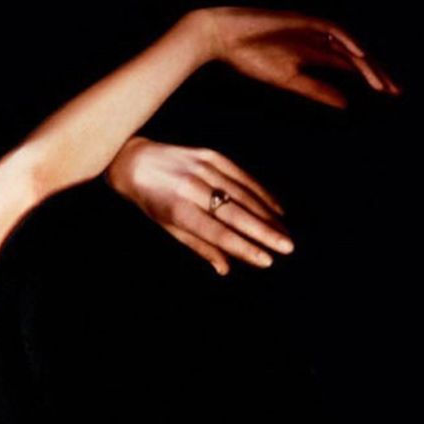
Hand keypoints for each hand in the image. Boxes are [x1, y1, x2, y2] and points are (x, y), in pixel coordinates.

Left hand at [105, 136, 292, 275]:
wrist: (136, 162)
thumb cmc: (152, 203)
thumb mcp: (170, 228)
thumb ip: (200, 246)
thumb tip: (225, 268)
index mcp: (179, 210)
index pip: (218, 233)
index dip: (244, 247)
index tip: (267, 260)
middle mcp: (193, 187)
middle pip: (236, 214)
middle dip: (264, 232)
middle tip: (288, 248)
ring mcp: (204, 168)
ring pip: (243, 194)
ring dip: (268, 216)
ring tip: (284, 234)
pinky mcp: (213, 154)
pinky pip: (243, 176)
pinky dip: (261, 193)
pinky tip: (276, 210)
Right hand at [202, 6, 400, 108]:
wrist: (225, 36)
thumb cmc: (250, 58)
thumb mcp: (289, 81)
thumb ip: (317, 90)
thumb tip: (346, 104)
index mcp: (315, 54)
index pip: (350, 67)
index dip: (371, 79)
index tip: (388, 95)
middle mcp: (320, 40)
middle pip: (356, 56)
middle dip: (376, 73)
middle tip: (395, 92)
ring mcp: (313, 29)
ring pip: (348, 46)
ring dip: (366, 63)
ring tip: (381, 83)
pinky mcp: (304, 20)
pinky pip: (332, 31)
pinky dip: (346, 43)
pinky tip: (359, 57)